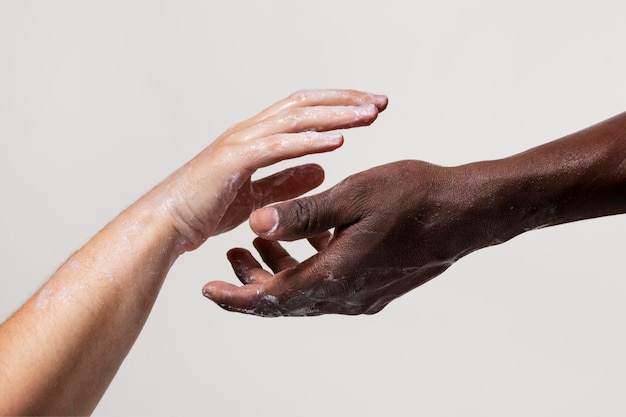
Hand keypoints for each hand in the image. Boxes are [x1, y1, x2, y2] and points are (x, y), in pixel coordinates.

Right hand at [148, 89, 387, 251]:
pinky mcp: (233, 161)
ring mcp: (241, 143)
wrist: (166, 224)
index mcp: (257, 137)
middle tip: (380, 102)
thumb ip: (288, 178)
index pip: (304, 111)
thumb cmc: (206, 208)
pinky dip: (308, 142)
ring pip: (295, 119)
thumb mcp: (258, 193)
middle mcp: (250, 131)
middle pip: (305, 105)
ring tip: (369, 115)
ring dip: (335, 115)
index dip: (338, 106)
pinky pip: (277, 147)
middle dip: (345, 101)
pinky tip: (336, 142)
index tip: (370, 110)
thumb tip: (322, 167)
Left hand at [203, 160, 497, 315]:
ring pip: (307, 293)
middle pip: (285, 302)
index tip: (207, 290)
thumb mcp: (352, 196)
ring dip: (279, 272)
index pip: (271, 298)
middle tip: (228, 261)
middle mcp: (347, 295)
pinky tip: (305, 239)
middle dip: (252, 283)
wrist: (466, 214)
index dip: (236, 296)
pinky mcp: (376, 287)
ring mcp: (364, 295)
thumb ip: (302, 214)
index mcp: (336, 275)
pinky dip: (308, 267)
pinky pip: (329, 286)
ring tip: (258, 243)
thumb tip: (256, 221)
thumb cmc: (415, 198)